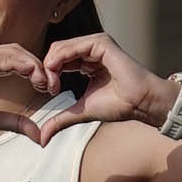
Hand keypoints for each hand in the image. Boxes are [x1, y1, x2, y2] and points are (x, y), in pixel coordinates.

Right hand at [0, 41, 77, 133]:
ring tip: (46, 82)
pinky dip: (21, 66)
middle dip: (38, 66)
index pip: (15, 58)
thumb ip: (15, 122)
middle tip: (52, 84)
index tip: (49, 87)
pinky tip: (33, 78)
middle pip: (17, 51)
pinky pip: (1, 60)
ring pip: (12, 52)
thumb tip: (38, 134)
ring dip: (33, 65)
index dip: (34, 69)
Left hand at [27, 33, 177, 138]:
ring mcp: (96, 44)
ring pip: (61, 47)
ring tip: (53, 85)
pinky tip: (57, 73)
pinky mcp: (101, 43)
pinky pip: (73, 47)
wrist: (139, 103)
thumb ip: (61, 119)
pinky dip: (60, 59)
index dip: (49, 74)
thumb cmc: (119, 105)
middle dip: (47, 69)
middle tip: (49, 89)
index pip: (58, 60)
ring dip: (51, 65)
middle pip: (56, 51)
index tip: (50, 92)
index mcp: (86, 61)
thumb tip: (42, 138)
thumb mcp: (81, 111)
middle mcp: (90, 50)